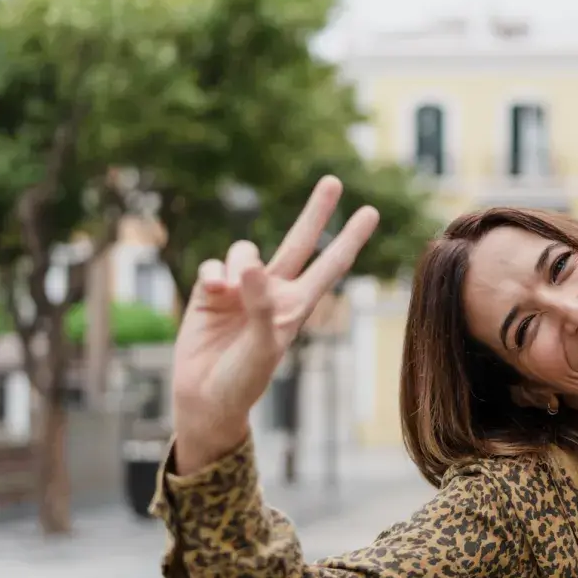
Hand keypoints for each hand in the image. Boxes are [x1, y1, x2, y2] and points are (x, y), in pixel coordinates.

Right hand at [171, 177, 377, 472]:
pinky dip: (212, 274)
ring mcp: (242, 288)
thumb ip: (262, 306)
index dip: (350, 239)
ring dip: (240, 262)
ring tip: (230, 291)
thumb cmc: (244, 378)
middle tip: (334, 180)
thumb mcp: (263, 346)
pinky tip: (213, 293)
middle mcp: (274, 291)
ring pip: (246, 250)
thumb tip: (252, 265)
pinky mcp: (211, 291)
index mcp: (298, 305)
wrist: (206, 397)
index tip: (371, 212)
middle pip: (299, 241)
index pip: (331, 265)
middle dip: (316, 212)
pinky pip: (213, 266)